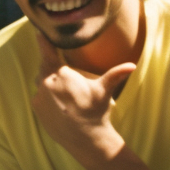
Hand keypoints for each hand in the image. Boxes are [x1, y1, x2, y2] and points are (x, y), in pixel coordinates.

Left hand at [31, 32, 134, 166]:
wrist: (86, 139)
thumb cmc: (96, 111)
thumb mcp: (104, 90)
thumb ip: (115, 74)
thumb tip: (132, 65)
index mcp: (62, 73)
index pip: (48, 51)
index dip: (42, 40)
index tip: (37, 31)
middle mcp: (47, 82)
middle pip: (45, 66)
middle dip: (52, 66)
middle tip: (65, 74)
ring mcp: (39, 96)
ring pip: (41, 80)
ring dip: (49, 80)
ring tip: (64, 90)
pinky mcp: (36, 107)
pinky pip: (39, 95)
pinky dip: (46, 95)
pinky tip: (59, 103)